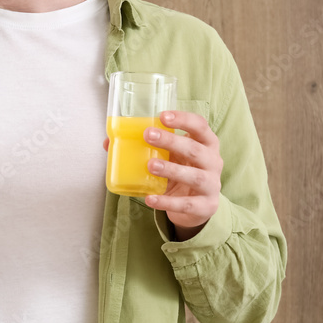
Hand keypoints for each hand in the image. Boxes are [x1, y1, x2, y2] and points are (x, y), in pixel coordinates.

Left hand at [143, 111, 223, 238]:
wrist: (197, 205)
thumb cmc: (181, 171)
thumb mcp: (170, 156)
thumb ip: (147, 146)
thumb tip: (109, 142)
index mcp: (206, 143)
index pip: (200, 125)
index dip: (184, 119)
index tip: (163, 116)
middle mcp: (213, 162)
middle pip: (196, 149)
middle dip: (172, 141)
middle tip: (148, 135)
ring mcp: (212, 185)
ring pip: (195, 176)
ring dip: (172, 170)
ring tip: (151, 165)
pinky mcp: (206, 206)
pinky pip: (186, 204)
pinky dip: (167, 202)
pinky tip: (151, 198)